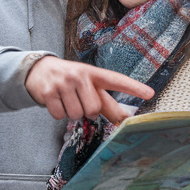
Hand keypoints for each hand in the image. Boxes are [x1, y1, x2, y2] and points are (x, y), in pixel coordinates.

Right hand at [25, 56, 153, 123]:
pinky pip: (59, 115)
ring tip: (66, 99)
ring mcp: (64, 82)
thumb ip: (106, 102)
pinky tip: (56, 100)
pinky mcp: (49, 91)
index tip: (150, 94)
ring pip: (76, 114)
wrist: (39, 70)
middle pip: (94, 109)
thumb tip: (124, 119)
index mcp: (94, 73)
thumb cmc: (71, 81)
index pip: (117, 80)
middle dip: (86, 111)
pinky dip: (58, 113)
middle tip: (79, 100)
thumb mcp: (89, 85)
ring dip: (71, 113)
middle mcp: (81, 75)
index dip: (134, 87)